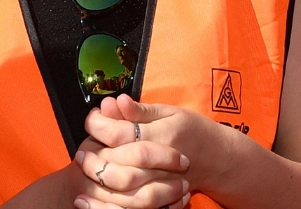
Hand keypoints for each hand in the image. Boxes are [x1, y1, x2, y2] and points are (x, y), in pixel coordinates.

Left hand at [83, 96, 219, 200]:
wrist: (219, 159)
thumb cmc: (193, 130)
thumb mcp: (170, 112)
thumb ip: (141, 110)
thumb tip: (116, 101)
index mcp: (164, 135)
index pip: (121, 132)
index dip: (98, 125)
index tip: (91, 119)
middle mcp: (163, 162)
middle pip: (120, 164)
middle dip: (94, 158)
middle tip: (80, 152)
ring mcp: (163, 183)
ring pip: (125, 190)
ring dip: (99, 184)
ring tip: (84, 175)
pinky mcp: (162, 199)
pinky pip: (134, 207)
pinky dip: (111, 205)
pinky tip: (93, 199)